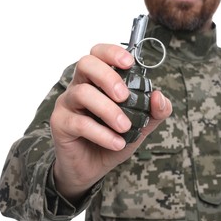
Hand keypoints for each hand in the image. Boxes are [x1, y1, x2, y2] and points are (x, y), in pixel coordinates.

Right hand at [50, 43, 171, 202]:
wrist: (91, 168)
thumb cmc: (112, 139)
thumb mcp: (139, 126)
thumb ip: (153, 112)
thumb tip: (159, 97)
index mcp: (97, 81)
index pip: (98, 53)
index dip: (112, 52)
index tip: (129, 63)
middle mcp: (79, 87)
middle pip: (86, 63)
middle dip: (108, 77)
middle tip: (124, 96)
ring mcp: (67, 104)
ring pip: (82, 93)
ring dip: (108, 110)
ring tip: (125, 127)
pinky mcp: (60, 124)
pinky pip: (79, 122)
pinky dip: (102, 133)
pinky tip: (117, 143)